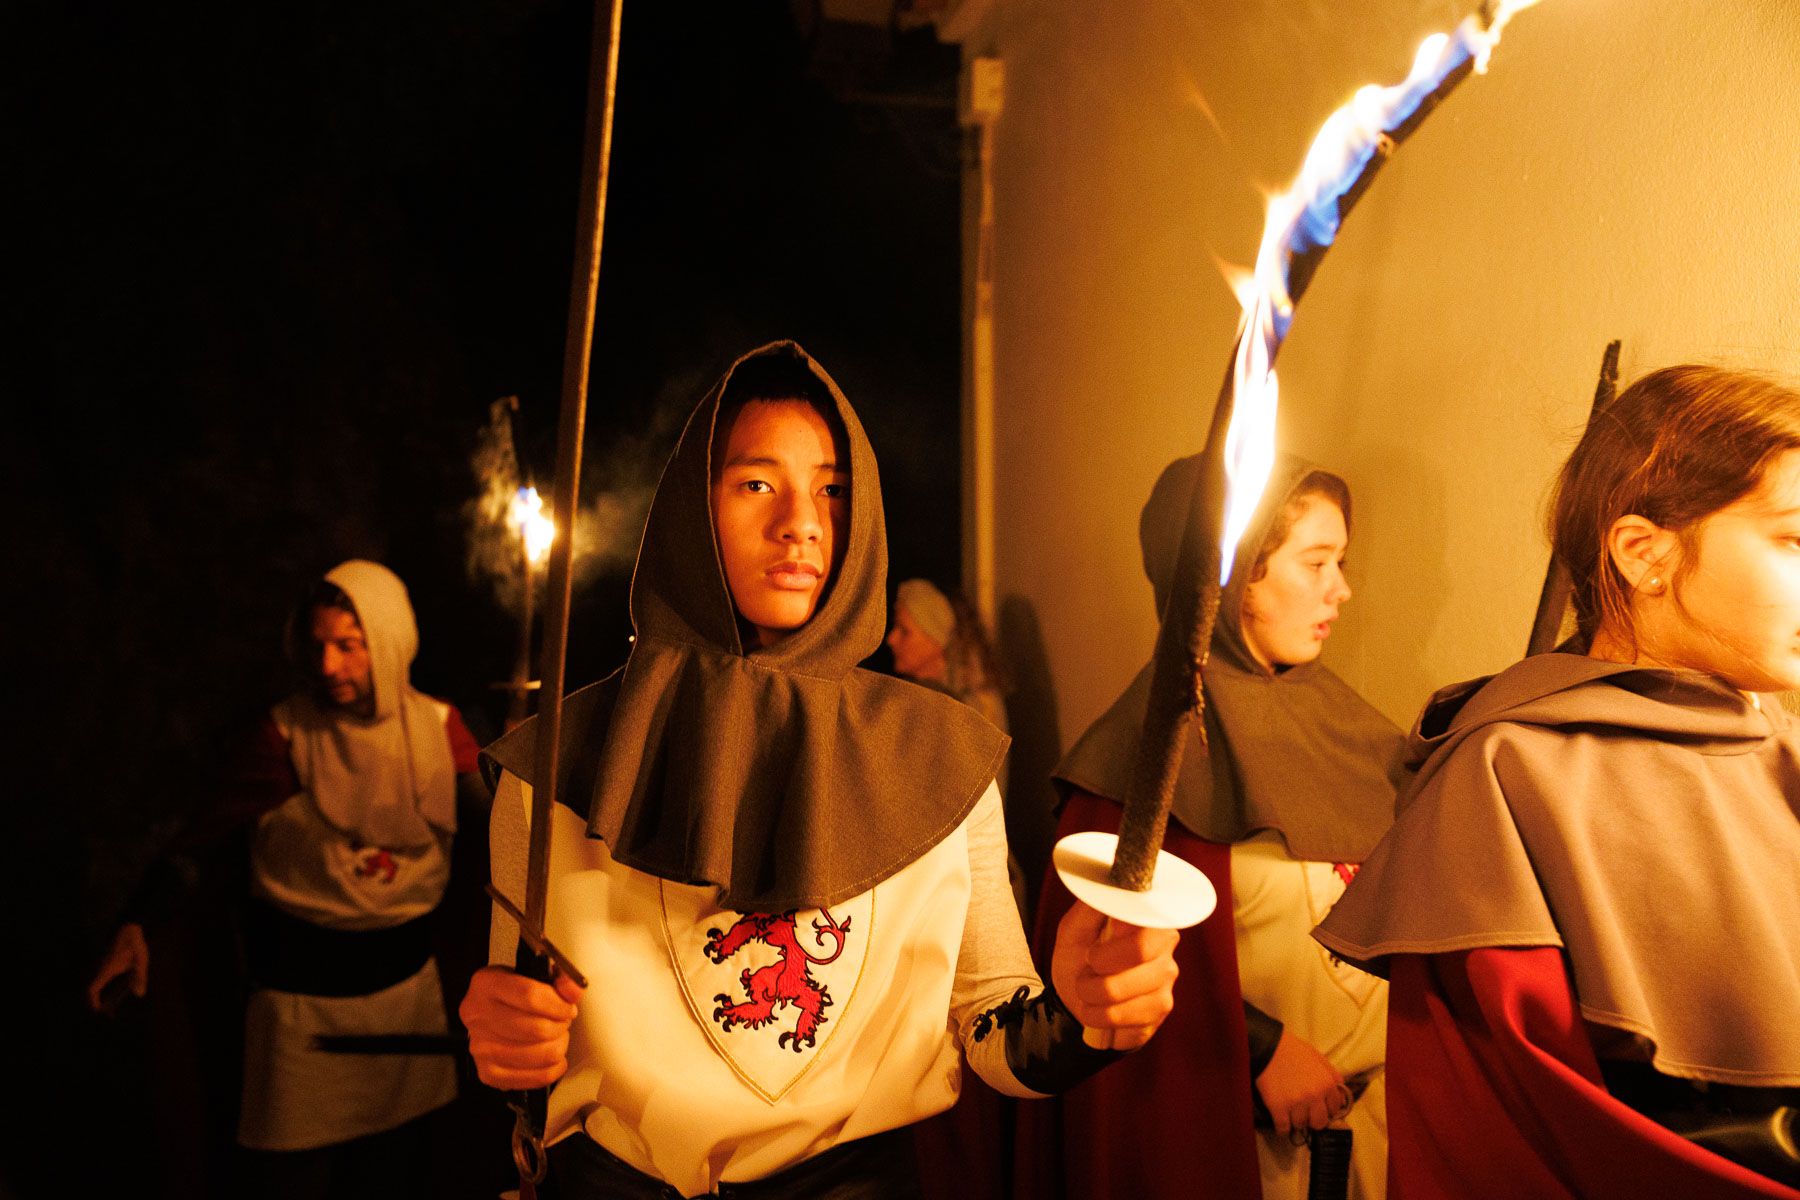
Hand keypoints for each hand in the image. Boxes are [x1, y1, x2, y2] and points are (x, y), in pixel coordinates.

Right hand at [87, 923, 148, 1012]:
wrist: (130, 926)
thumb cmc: (135, 943)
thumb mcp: (141, 960)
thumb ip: (140, 977)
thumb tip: (139, 995)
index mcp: (107, 970)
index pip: (92, 989)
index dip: (92, 1001)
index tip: (98, 1011)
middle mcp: (102, 969)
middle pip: (94, 989)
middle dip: (98, 1001)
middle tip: (108, 1012)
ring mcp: (104, 965)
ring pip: (98, 983)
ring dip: (103, 994)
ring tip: (114, 1004)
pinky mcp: (108, 962)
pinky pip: (104, 977)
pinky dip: (107, 986)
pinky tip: (121, 989)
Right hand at [460, 965, 584, 1089]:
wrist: (489, 1013)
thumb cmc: (514, 994)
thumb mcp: (534, 974)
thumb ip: (560, 978)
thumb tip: (575, 990)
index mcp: (487, 984)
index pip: (530, 996)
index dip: (558, 1005)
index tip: (568, 1008)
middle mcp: (478, 1016)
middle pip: (536, 1029)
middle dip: (560, 1026)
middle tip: (563, 1022)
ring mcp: (480, 1047)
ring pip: (539, 1055)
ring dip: (558, 1047)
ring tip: (556, 1037)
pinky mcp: (488, 1072)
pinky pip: (534, 1078)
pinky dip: (552, 1069)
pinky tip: (553, 1058)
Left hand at [1049, 900, 1178, 1051]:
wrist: (1074, 997)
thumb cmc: (1078, 956)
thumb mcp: (1074, 928)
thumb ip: (1092, 905)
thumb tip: (1109, 885)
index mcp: (1147, 922)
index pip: (1144, 928)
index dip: (1111, 948)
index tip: (1092, 955)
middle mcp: (1165, 950)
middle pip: (1136, 957)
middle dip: (1096, 973)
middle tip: (1086, 974)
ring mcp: (1166, 984)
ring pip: (1122, 996)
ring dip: (1091, 998)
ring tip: (1088, 993)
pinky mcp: (1160, 1014)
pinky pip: (1125, 1022)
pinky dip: (1099, 1018)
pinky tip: (1100, 1010)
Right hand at [1255, 1028, 1347, 1137]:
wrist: (1268, 1046)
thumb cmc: (1293, 1051)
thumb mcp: (1319, 1058)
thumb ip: (1333, 1077)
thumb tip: (1342, 1097)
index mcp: (1327, 1084)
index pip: (1334, 1109)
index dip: (1326, 1109)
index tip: (1318, 1107)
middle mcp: (1314, 1096)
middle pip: (1319, 1123)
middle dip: (1312, 1119)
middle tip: (1304, 1112)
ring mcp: (1296, 1103)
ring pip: (1300, 1125)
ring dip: (1295, 1120)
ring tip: (1290, 1112)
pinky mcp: (1278, 1108)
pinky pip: (1283, 1128)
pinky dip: (1282, 1128)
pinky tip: (1281, 1121)